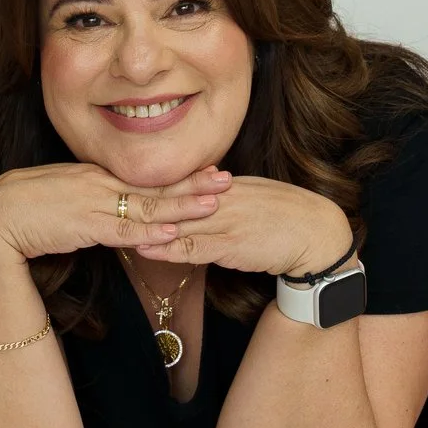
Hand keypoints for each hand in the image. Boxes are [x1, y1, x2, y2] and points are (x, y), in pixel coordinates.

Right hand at [0, 163, 225, 263]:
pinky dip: (148, 232)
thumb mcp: (64, 198)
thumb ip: (90, 202)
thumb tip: (110, 211)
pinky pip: (121, 230)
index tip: (208, 171)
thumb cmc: (23, 210)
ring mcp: (93, 203)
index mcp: (95, 176)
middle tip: (227, 179)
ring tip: (214, 204)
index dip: (179, 176)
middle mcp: (99, 184)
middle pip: (155, 186)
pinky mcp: (83, 226)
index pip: (145, 177)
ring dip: (183, 207)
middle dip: (194, 184)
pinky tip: (172, 233)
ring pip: (147, 207)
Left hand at [126, 176, 352, 277]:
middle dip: (142, 202)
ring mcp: (226, 220)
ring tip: (116, 225)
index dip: (157, 187)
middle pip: (175, 199)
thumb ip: (231, 190)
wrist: (318, 233)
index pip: (186, 183)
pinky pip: (192, 246)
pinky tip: (146, 247)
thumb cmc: (292, 217)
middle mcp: (223, 198)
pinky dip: (167, 247)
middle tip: (109, 201)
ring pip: (177, 223)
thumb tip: (210, 181)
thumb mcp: (259, 194)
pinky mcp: (231, 245)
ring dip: (146, 225)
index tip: (129, 187)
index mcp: (229, 185)